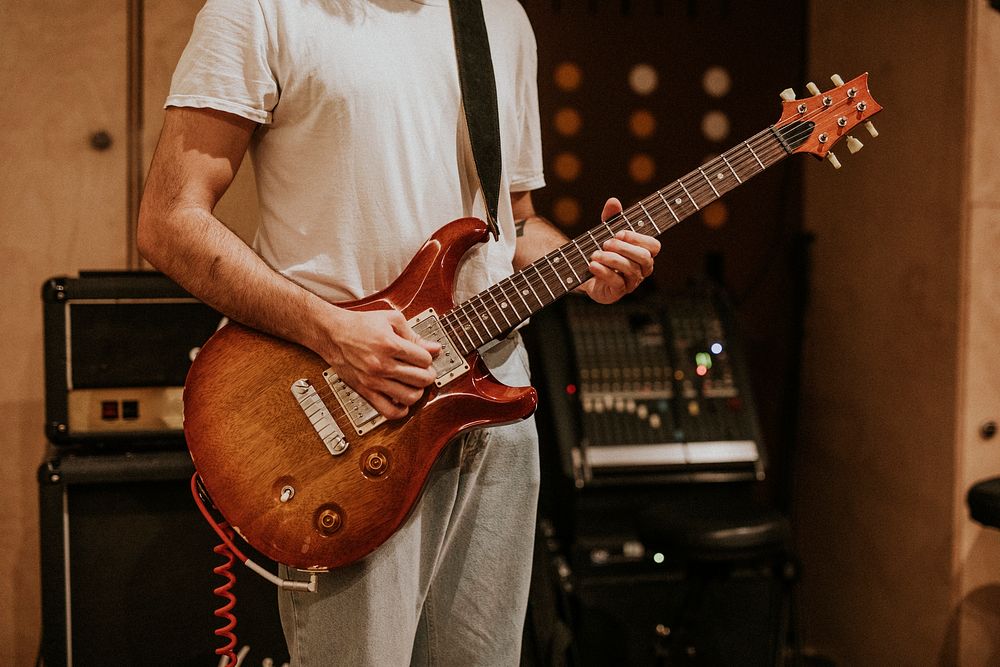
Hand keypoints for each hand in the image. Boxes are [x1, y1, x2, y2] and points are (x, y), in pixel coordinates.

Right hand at [320, 308, 440, 419]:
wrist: (333, 334)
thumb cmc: (361, 325)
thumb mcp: (390, 320)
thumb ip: (414, 334)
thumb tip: (434, 348)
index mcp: (390, 344)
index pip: (424, 359)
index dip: (428, 357)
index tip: (424, 357)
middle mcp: (382, 364)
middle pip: (421, 379)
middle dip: (428, 375)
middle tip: (424, 371)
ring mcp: (374, 380)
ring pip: (409, 396)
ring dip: (418, 392)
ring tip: (414, 385)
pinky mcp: (365, 390)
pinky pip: (388, 411)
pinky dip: (401, 411)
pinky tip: (403, 401)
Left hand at [583, 197, 660, 303]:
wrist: (583, 272)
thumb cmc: (602, 251)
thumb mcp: (605, 231)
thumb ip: (610, 217)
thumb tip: (613, 201)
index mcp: (644, 254)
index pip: (654, 246)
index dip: (638, 238)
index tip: (619, 233)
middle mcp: (641, 270)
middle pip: (644, 258)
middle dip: (624, 248)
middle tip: (605, 243)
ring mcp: (630, 283)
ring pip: (630, 270)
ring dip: (611, 259)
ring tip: (595, 254)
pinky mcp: (617, 293)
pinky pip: (617, 283)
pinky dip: (603, 272)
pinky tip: (592, 265)